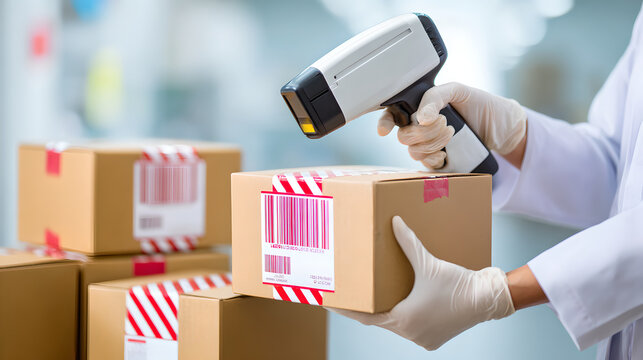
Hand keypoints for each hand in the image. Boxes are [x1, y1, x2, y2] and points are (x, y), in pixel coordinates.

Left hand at [330, 216, 514, 349]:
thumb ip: (408, 243)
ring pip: (396, 324)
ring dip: (387, 311)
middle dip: (366, 307)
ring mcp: (423, 338)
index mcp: (403, 319)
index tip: (329, 303)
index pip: (364, 316)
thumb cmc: (457, 283)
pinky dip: (404, 316)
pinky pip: (411, 328)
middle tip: (351, 294)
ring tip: (376, 296)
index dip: (346, 309)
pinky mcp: (433, 339)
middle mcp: (411, 333)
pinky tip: (401, 302)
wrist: (488, 299)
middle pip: (379, 320)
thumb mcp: (428, 262)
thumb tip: (394, 222)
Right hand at [378, 82, 526, 169]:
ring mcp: (429, 145)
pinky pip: (426, 166)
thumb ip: (436, 97)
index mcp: (421, 107)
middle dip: (423, 132)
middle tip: (444, 123)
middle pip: (403, 136)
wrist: (504, 128)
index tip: (385, 131)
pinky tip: (446, 154)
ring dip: (432, 144)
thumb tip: (420, 118)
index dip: (385, 122)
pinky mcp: (439, 161)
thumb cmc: (483, 105)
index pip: (393, 114)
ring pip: (413, 152)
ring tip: (452, 134)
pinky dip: (434, 160)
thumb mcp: (459, 91)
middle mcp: (421, 127)